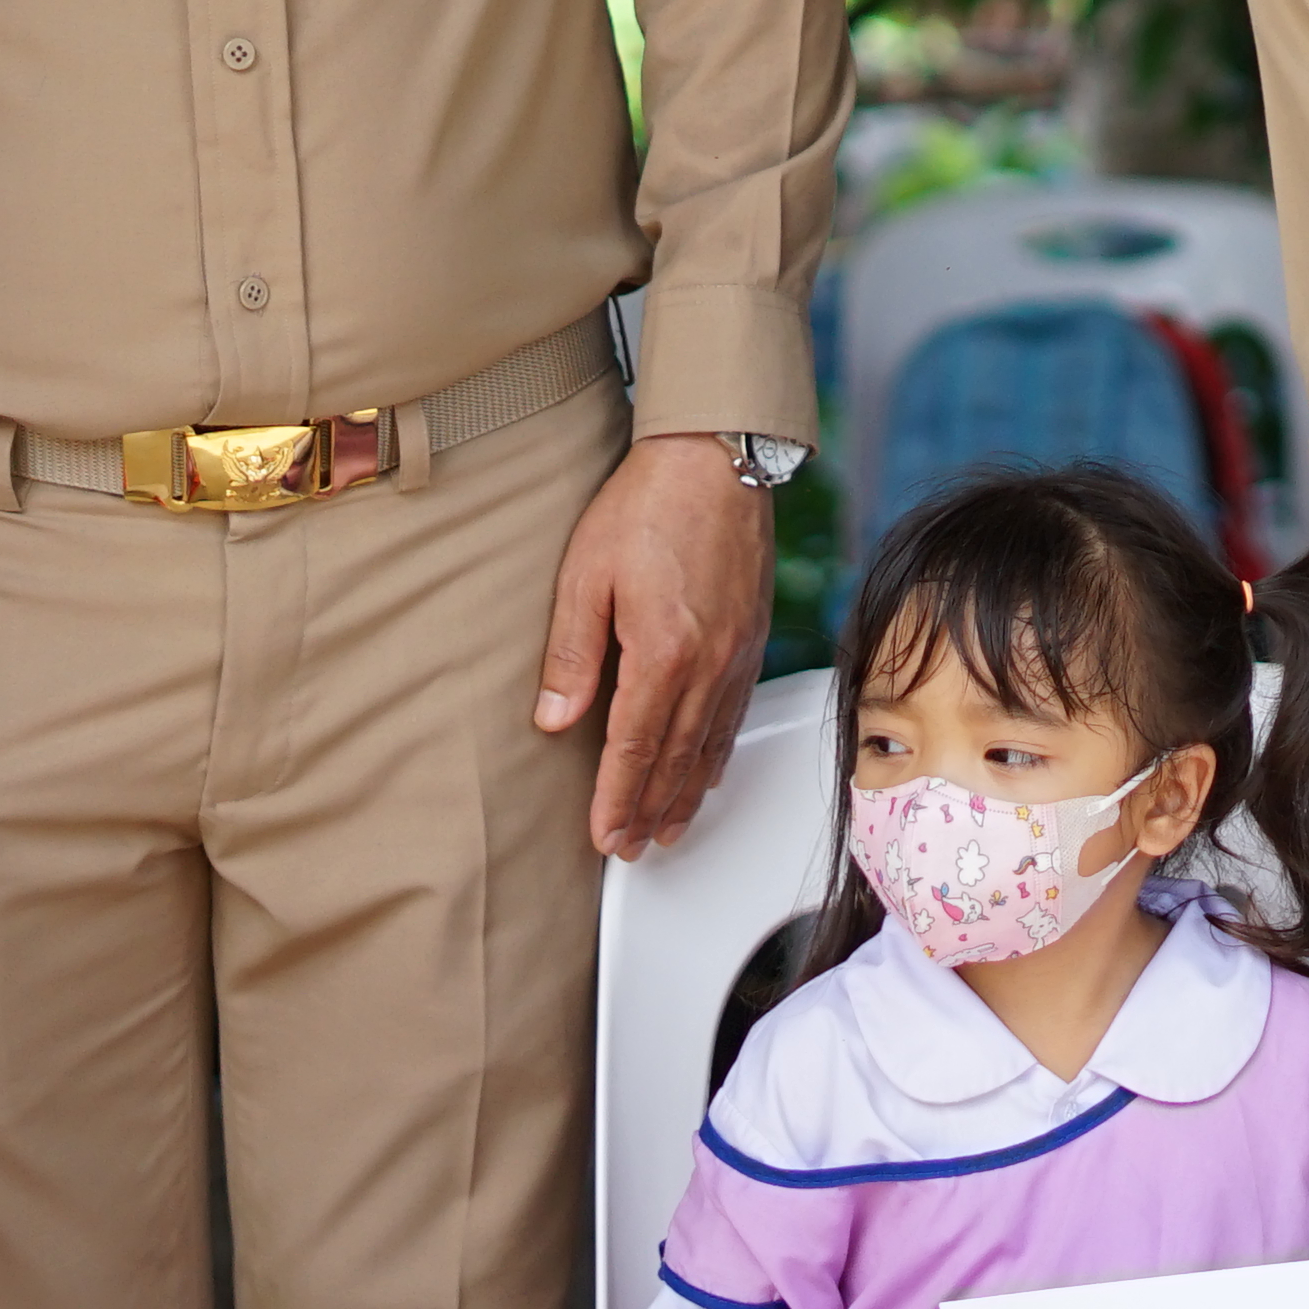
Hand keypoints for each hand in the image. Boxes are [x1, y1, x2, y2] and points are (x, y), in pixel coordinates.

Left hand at [535, 435, 777, 858]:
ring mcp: (738, 653)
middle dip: (651, 810)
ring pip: (710, 743)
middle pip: (676, 758)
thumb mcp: (585, 576)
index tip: (604, 837)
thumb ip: (572, 654)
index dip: (616, 800)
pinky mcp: (753, 635)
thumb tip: (555, 721)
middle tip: (633, 850)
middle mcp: (709, 663)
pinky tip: (707, 767)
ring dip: (686, 792)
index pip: (634, 748)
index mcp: (663, 653)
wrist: (716, 458)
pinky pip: (735, 712)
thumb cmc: (647, 506)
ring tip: (668, 827)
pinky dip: (717, 752)